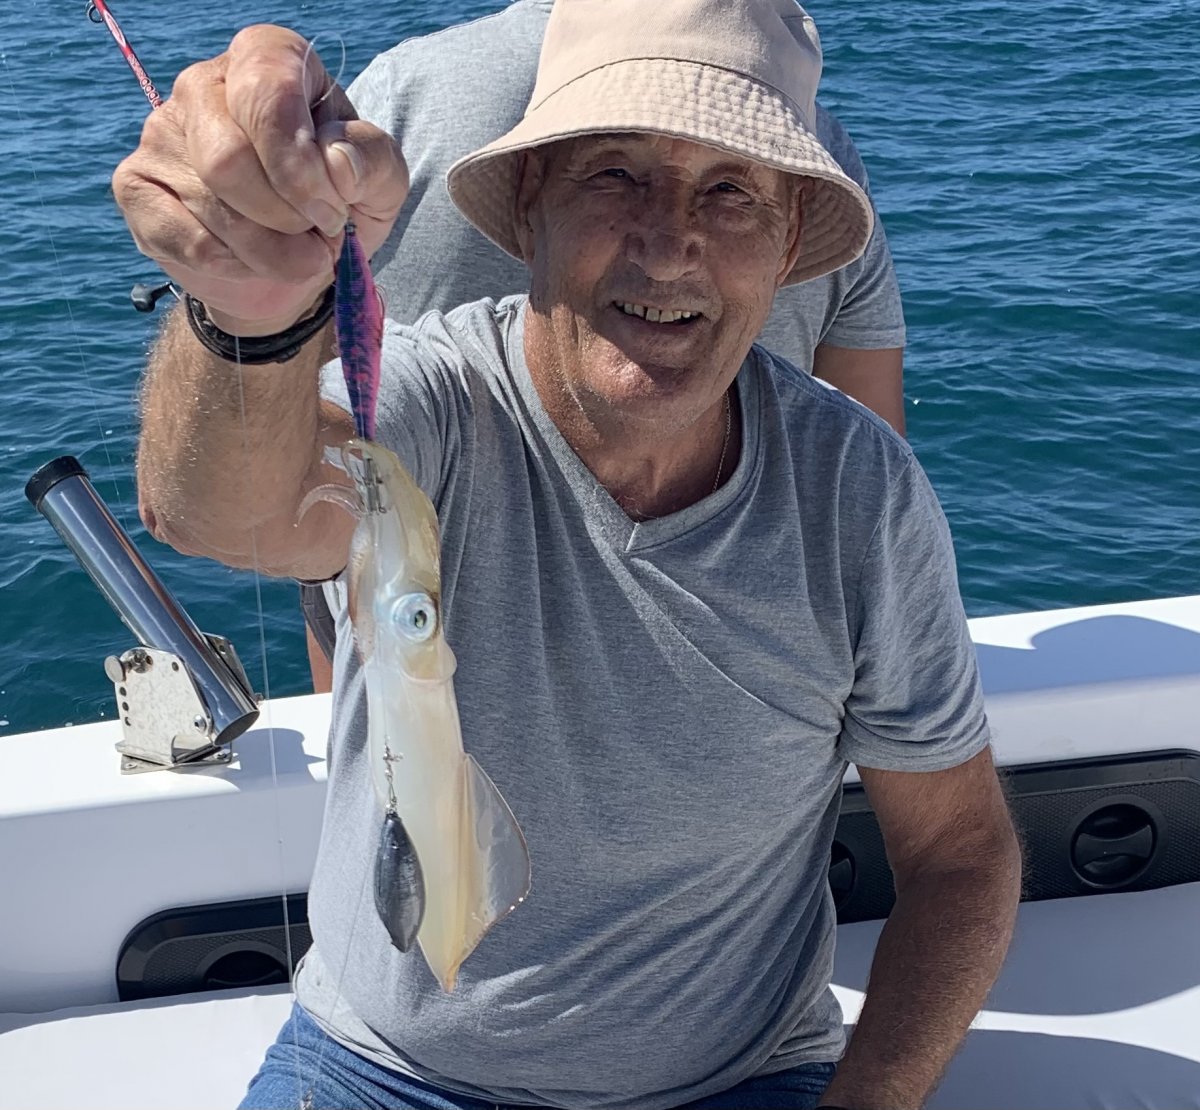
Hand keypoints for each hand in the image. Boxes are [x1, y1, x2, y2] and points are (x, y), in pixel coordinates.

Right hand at [112, 24, 408, 334]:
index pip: (268, 92)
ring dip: (271, 251)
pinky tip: (253, 262)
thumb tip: (337, 164)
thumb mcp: (379, 182)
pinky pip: (186, 237)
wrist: (294, 266)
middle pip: (231, 156)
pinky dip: (235, 266)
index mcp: (266, 60)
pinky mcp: (136, 186)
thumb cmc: (337, 206)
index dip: (301, 166)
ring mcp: (162, 133)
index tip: (333, 211)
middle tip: (319, 236)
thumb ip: (372, 160)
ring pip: (211, 202)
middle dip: (287, 216)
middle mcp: (204, 84)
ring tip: (298, 255)